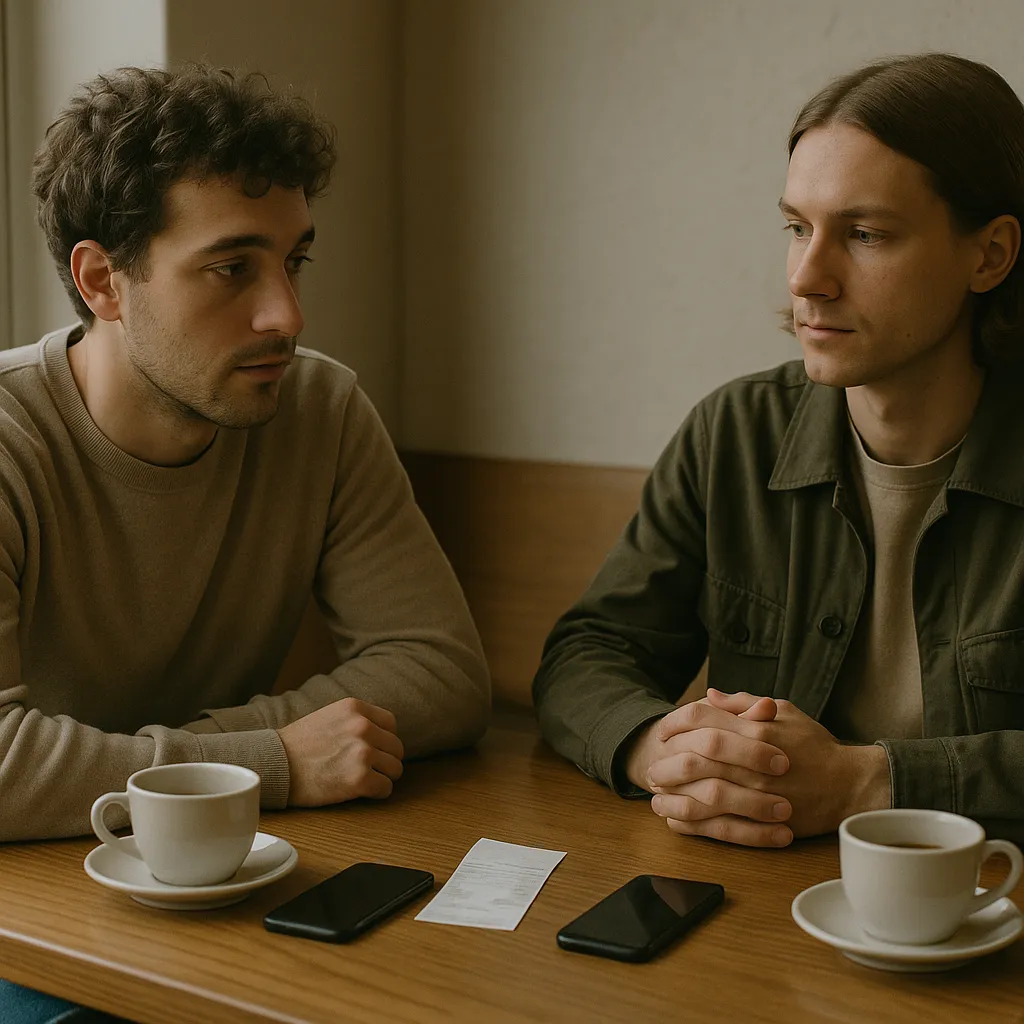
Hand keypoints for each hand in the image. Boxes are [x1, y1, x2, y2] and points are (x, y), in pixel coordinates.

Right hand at [277, 697, 404, 805]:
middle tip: (368, 768)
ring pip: (396, 769)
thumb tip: (383, 734)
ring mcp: (362, 752)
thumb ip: (356, 720)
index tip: (374, 750)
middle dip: (385, 760)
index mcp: (355, 708)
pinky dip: (378, 792)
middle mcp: (362, 727)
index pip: (391, 724)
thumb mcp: (330, 716)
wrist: (275, 765)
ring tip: (364, 779)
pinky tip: (362, 791)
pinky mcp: (359, 779)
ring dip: (383, 777)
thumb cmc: (298, 744)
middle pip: (396, 748)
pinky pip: (386, 788)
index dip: (384, 739)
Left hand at [650, 690, 890, 846]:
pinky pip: (716, 827)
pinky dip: (690, 824)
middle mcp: (751, 762)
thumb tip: (711, 695)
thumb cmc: (816, 746)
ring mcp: (755, 795)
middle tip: (652, 767)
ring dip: (672, 796)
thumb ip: (745, 703)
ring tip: (656, 796)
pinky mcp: (761, 824)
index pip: (701, 721)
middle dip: (667, 763)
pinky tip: (675, 819)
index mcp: (755, 730)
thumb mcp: (785, 712)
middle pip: (693, 759)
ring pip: (700, 796)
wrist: (849, 786)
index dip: (675, 724)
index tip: (662, 732)